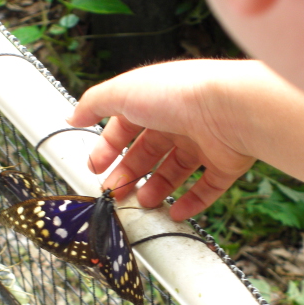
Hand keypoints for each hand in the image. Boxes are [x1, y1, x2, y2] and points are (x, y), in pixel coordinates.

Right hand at [68, 60, 260, 220]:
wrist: (231, 109)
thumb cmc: (177, 95)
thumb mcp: (123, 92)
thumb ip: (94, 103)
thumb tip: (72, 116)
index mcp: (156, 102)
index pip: (126, 127)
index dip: (108, 147)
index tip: (95, 168)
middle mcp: (180, 121)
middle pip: (148, 153)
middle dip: (129, 174)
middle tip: (115, 193)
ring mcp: (205, 142)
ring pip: (176, 171)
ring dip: (156, 189)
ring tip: (142, 203)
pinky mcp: (227, 164)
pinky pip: (207, 188)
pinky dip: (191, 202)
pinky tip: (175, 213)